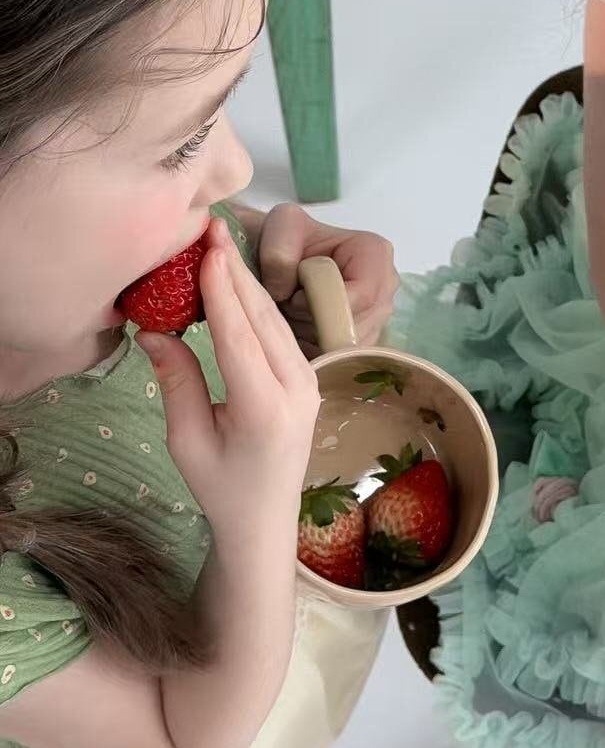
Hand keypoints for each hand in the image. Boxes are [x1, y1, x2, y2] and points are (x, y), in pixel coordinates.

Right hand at [138, 219, 318, 535]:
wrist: (267, 519)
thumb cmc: (220, 487)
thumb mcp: (187, 441)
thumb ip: (177, 382)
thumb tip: (153, 329)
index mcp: (264, 410)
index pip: (240, 339)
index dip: (223, 293)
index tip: (207, 252)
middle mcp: (296, 390)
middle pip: (263, 319)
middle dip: (237, 271)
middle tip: (213, 227)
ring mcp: (308, 382)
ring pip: (275, 321)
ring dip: (247, 280)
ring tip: (220, 242)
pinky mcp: (307, 378)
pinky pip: (281, 333)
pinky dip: (257, 303)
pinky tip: (235, 280)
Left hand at [256, 204, 398, 355]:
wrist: (279, 256)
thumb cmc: (285, 241)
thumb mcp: (278, 227)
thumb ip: (278, 253)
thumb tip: (285, 292)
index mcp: (376, 254)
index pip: (361, 297)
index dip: (324, 305)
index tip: (294, 297)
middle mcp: (386, 288)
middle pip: (354, 326)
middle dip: (314, 323)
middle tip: (289, 304)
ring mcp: (379, 318)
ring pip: (345, 347)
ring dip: (311, 337)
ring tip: (294, 312)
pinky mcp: (365, 341)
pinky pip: (340, 359)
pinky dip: (314, 349)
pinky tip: (302, 326)